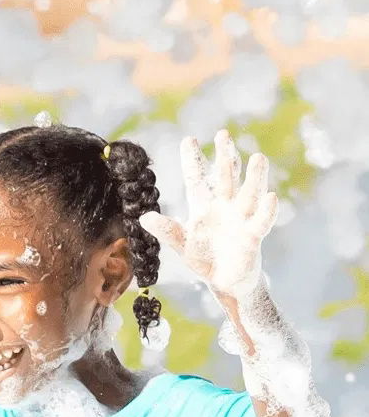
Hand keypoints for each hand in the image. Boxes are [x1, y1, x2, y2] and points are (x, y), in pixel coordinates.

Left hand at [139, 129, 277, 298]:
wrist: (225, 282)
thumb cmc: (205, 260)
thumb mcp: (182, 244)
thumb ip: (167, 230)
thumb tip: (144, 217)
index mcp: (204, 206)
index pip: (197, 179)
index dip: (193, 160)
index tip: (188, 139)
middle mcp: (225, 207)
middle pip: (226, 177)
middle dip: (225, 157)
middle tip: (223, 134)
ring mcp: (241, 219)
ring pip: (249, 193)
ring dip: (255, 177)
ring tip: (259, 158)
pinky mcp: (253, 236)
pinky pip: (261, 221)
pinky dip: (267, 211)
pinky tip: (271, 197)